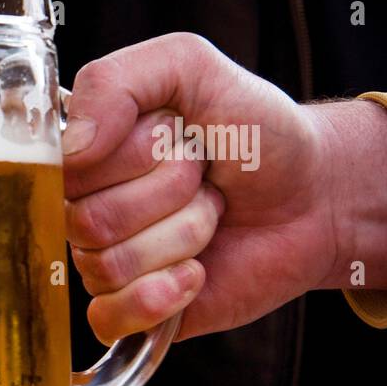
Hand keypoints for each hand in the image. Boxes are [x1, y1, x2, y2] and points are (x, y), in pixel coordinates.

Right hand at [61, 32, 386, 342]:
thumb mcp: (190, 67)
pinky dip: (161, 296)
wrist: (316, 193)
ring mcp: (105, 261)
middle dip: (169, 194)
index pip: (70, 169)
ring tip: (209, 215)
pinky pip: (109, 317)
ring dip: (183, 236)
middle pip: (90, 221)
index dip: (135, 154)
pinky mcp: (130, 309)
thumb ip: (115, 82)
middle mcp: (84, 207)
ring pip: (109, 266)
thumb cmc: (253, 131)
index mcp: (86, 153)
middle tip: (203, 177)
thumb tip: (70, 149)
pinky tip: (195, 273)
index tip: (177, 136)